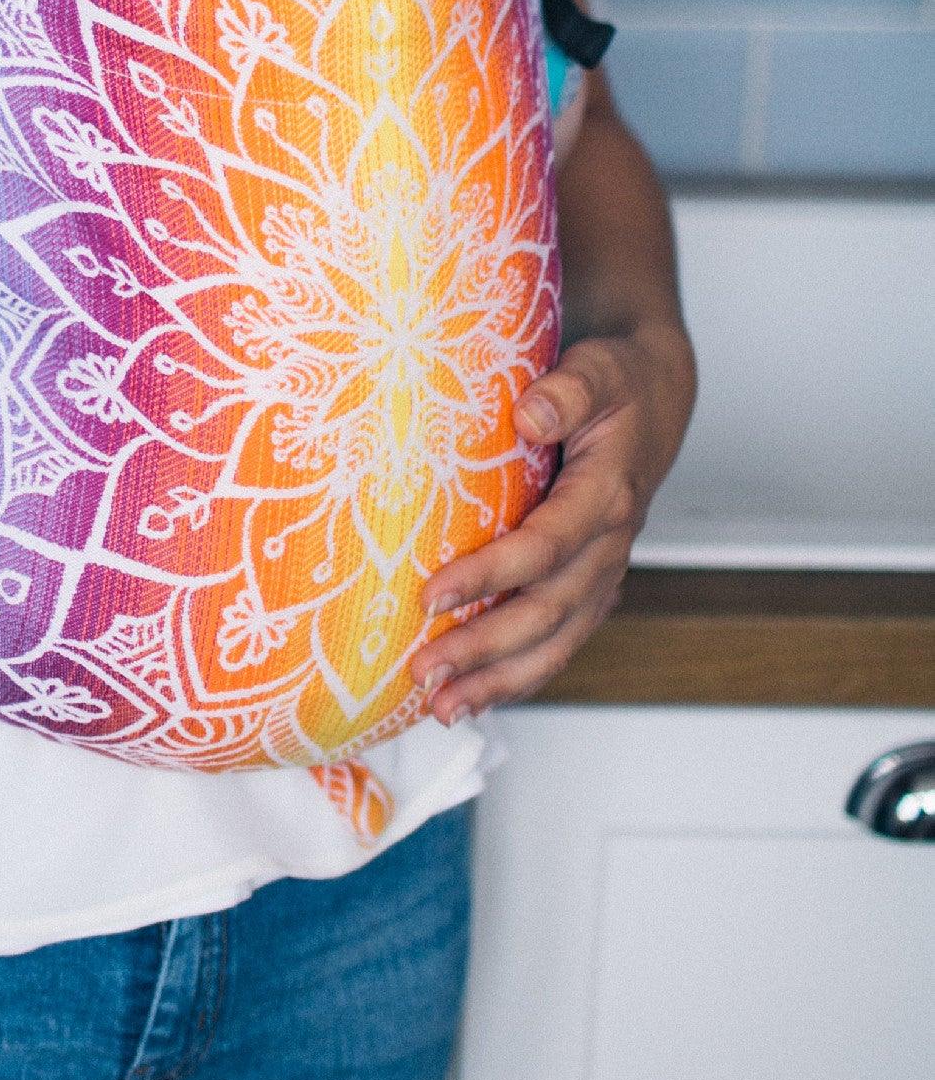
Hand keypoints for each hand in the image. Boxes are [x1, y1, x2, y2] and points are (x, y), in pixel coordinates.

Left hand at [410, 311, 696, 722]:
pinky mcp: (591, 583)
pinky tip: (477, 699)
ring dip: (500, 679)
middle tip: (422, 671)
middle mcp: (609, 545)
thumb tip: (530, 415)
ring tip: (442, 709)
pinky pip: (560, 641)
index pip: (544, 548)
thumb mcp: (599, 369)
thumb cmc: (618, 381)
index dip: (489, 576)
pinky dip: (522, 675)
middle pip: (546, 612)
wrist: (656, 396)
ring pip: (556, 641)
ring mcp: (602, 571)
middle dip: (484, 649)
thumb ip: (568, 389)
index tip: (430, 597)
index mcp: (607, 496)